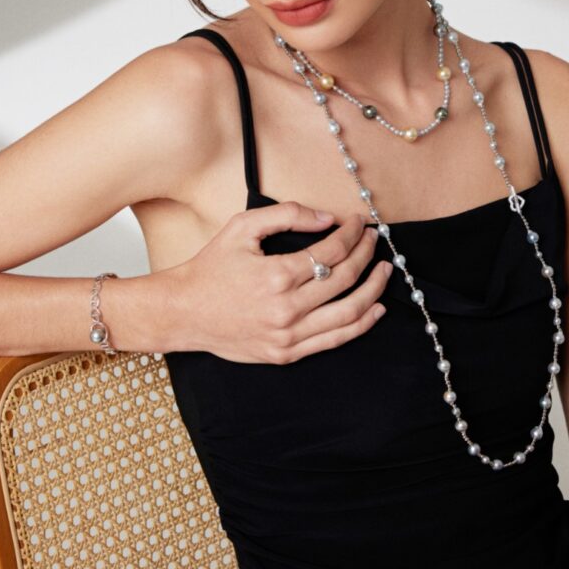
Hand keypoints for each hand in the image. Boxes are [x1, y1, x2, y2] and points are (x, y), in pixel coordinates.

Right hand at [167, 203, 391, 362]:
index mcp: (277, 274)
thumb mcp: (243, 227)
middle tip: (374, 240)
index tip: (359, 223)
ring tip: (384, 271)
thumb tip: (327, 219)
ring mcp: (288, 335)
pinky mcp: (286, 353)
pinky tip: (375, 309)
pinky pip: (335, 340)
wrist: (184, 312)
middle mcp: (287, 308)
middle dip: (367, 254)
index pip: (332, 251)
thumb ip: (287, 214)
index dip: (351, 234)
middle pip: (345, 278)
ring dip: (374, 290)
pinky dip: (361, 324)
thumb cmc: (212, 267)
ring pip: (349, 313)